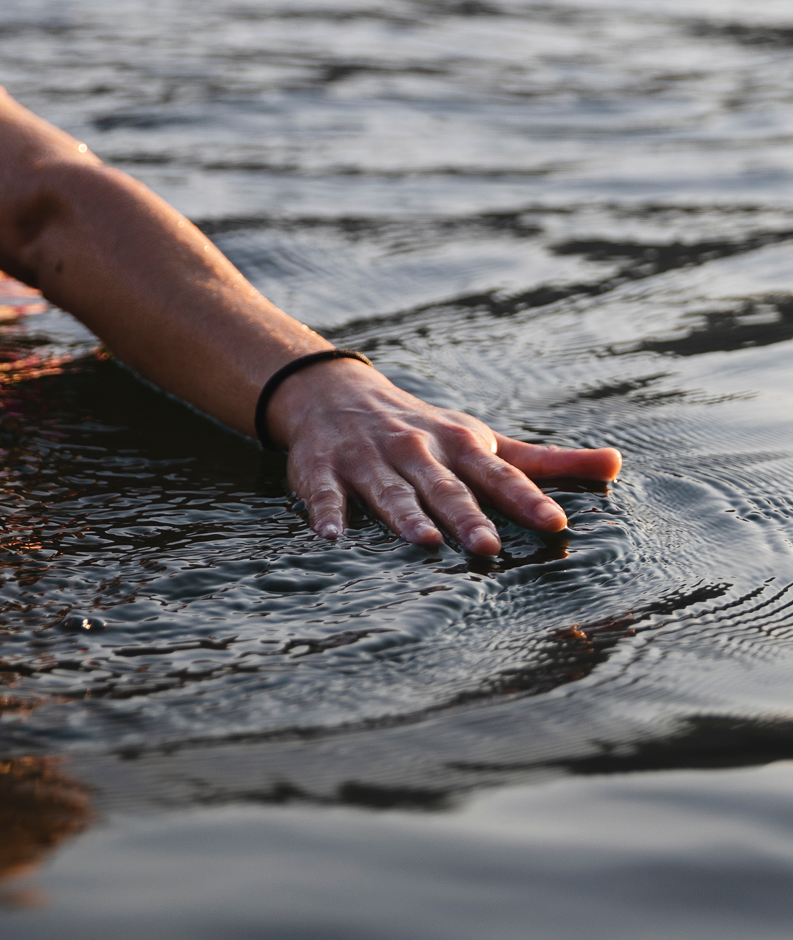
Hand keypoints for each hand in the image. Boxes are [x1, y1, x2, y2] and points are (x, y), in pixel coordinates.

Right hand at [269, 360, 621, 555]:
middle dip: (466, 516)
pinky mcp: (323, 469)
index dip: (526, 499)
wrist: (335, 392)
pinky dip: (327, 513)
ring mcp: (368, 460)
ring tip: (423, 540)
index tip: (554, 523)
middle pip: (445, 488)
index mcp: (459, 446)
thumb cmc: (423, 429)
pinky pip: (325, 494)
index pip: (499, 475)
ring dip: (404, 515)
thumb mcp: (482, 438)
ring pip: (390, 490)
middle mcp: (416, 451)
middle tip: (487, 547)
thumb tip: (616, 464)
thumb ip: (544, 462)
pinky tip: (332, 537)